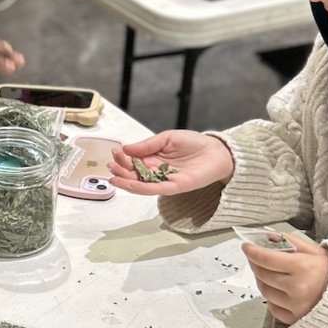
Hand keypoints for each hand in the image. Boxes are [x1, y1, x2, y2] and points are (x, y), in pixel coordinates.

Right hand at [106, 130, 234, 195]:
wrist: (216, 151)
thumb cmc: (194, 143)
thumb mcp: (167, 138)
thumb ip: (147, 145)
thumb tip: (126, 148)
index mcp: (154, 158)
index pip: (133, 161)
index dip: (123, 158)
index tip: (115, 152)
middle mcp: (157, 171)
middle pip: (134, 174)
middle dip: (121, 170)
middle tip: (111, 166)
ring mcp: (164, 180)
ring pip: (141, 185)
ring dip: (126, 182)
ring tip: (114, 178)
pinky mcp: (174, 187)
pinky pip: (154, 189)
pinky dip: (141, 188)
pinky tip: (130, 184)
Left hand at [242, 233, 327, 324]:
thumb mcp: (313, 250)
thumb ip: (288, 240)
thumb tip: (266, 234)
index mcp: (301, 267)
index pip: (266, 258)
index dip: (252, 251)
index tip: (245, 246)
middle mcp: (296, 288)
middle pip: (262, 274)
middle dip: (255, 263)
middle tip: (254, 256)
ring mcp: (295, 306)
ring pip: (264, 291)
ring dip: (260, 279)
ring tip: (265, 271)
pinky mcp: (294, 319)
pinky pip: (272, 307)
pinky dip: (270, 296)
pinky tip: (275, 288)